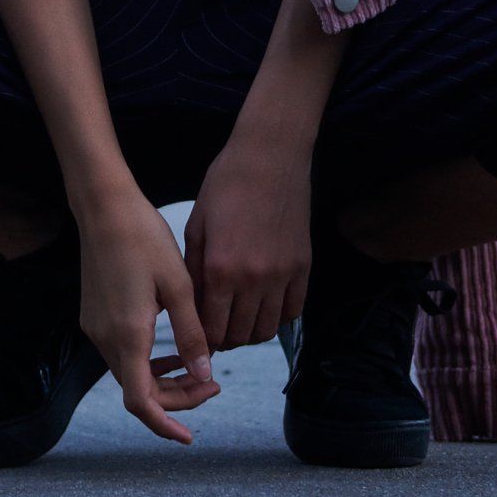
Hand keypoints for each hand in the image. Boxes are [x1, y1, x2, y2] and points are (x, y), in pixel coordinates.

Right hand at [76, 187, 220, 443]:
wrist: (104, 206)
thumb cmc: (143, 238)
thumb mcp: (179, 285)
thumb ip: (192, 333)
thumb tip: (204, 373)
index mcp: (128, 335)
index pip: (141, 402)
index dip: (165, 424)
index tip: (189, 437)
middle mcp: (105, 338)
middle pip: (138, 391)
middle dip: (176, 397)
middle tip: (214, 386)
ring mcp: (96, 328)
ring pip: (131, 373)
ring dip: (164, 379)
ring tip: (200, 370)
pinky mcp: (95, 316)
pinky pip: (123, 353)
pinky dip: (149, 361)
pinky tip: (173, 349)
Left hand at [185, 134, 312, 350]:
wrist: (269, 157)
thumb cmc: (226, 186)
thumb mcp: (197, 227)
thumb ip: (195, 272)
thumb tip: (192, 307)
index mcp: (221, 269)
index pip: (213, 329)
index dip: (204, 339)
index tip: (199, 337)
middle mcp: (254, 279)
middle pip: (241, 335)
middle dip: (226, 339)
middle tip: (218, 331)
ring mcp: (283, 275)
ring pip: (268, 329)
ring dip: (251, 332)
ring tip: (240, 320)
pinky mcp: (304, 266)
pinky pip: (294, 310)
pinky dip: (278, 316)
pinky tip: (265, 304)